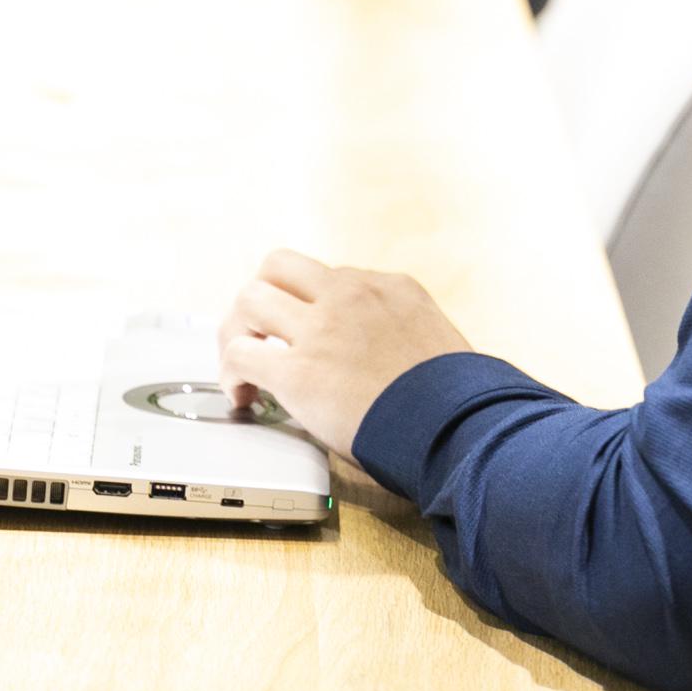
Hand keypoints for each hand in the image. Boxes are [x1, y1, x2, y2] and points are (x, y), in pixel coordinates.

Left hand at [218, 250, 473, 458]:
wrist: (458, 424)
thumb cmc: (455, 399)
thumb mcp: (435, 341)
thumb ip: (402, 333)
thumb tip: (382, 357)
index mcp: (389, 287)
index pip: (328, 277)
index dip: (309, 306)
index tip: (305, 331)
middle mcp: (351, 294)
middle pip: (278, 266)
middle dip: (262, 297)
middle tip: (259, 331)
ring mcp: (322, 328)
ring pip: (250, 298)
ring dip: (238, 329)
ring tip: (242, 360)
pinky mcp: (299, 370)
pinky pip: (241, 354)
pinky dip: (232, 372)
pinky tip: (242, 394)